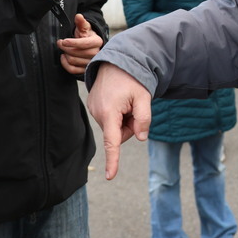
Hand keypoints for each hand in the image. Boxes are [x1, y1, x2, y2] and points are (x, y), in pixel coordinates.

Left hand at [58, 14, 102, 74]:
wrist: (90, 45)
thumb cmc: (87, 36)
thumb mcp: (84, 28)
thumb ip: (81, 22)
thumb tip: (78, 16)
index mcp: (97, 42)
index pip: (84, 44)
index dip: (72, 43)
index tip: (64, 41)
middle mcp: (96, 53)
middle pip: (76, 53)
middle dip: (65, 47)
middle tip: (61, 43)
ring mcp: (90, 62)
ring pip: (73, 60)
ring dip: (66, 54)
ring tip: (64, 49)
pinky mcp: (85, 70)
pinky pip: (72, 69)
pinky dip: (65, 64)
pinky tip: (63, 57)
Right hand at [87, 63, 151, 179]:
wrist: (117, 61)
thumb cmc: (132, 79)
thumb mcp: (144, 97)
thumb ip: (144, 119)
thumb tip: (141, 137)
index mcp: (110, 112)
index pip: (112, 142)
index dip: (113, 160)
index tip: (110, 176)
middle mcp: (98, 113)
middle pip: (119, 134)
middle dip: (130, 126)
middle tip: (135, 108)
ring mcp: (93, 109)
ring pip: (114, 127)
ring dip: (123, 119)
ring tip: (126, 101)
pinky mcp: (93, 106)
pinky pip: (109, 119)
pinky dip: (117, 114)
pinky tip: (119, 99)